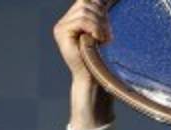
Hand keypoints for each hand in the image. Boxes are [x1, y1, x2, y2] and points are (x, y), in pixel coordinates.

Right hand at [53, 0, 114, 129]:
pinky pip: (82, 20)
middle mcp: (64, 22)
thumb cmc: (101, 60)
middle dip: (102, 16)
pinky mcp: (62, 33)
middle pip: (85, 3)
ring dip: (100, 24)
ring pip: (85, 11)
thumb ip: (101, 17)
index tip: (109, 25)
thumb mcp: (102, 33)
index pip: (86, 2)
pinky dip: (94, 28)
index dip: (100, 7)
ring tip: (105, 39)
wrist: (93, 80)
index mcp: (73, 20)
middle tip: (109, 35)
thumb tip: (106, 2)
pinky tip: (99, 39)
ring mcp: (61, 27)